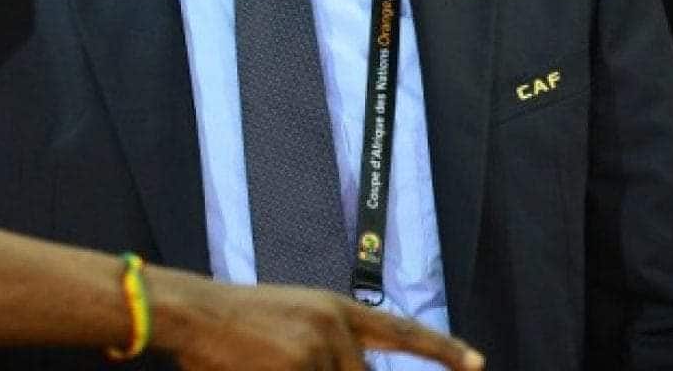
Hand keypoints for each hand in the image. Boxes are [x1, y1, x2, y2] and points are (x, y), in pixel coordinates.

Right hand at [149, 269, 483, 370]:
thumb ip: (327, 349)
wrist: (195, 311)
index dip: (440, 350)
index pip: (400, 331)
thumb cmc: (237, 323)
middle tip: (289, 361)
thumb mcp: (293, 322)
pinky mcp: (300, 367)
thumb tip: (356, 369)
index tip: (477, 363)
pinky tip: (266, 368)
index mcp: (336, 308)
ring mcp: (320, 348)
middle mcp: (336, 325)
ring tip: (270, 361)